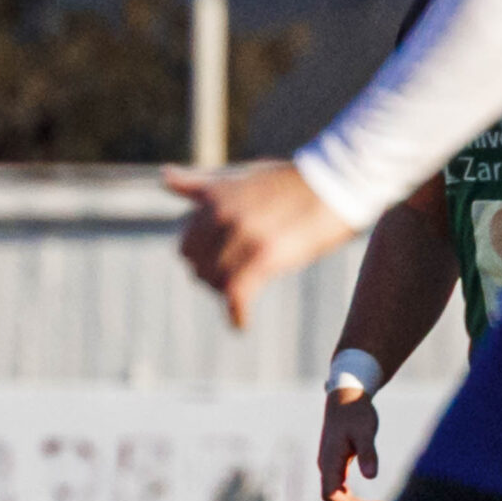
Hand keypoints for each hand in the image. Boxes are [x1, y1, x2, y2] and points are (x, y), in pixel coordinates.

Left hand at [168, 160, 362, 327]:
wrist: (335, 182)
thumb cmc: (291, 181)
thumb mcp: (240, 177)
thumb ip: (200, 185)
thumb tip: (166, 175)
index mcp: (214, 199)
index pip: (185, 246)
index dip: (200, 260)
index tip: (218, 265)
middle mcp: (222, 217)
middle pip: (197, 268)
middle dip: (212, 278)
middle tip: (236, 281)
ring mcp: (242, 237)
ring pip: (215, 283)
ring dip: (228, 294)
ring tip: (245, 293)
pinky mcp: (263, 257)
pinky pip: (236, 296)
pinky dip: (237, 315)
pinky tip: (241, 325)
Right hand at [319, 389, 388, 500]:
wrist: (345, 396)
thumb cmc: (356, 412)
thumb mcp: (364, 432)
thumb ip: (368, 453)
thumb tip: (371, 477)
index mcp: (329, 461)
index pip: (331, 495)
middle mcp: (326, 466)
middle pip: (335, 500)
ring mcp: (329, 464)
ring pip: (337, 495)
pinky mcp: (335, 462)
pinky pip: (340, 487)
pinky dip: (354, 497)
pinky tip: (369, 498)